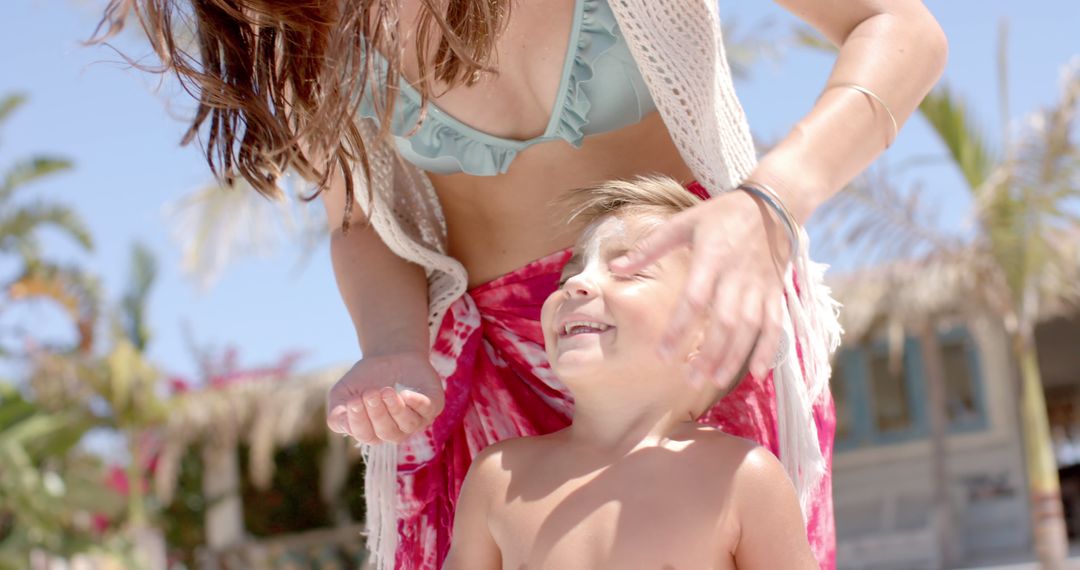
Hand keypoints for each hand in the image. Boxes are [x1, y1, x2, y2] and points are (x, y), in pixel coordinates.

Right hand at [326, 351, 445, 443]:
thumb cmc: (365, 379)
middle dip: (377, 414)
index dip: (359, 422)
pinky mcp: (433, 404)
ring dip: (395, 409)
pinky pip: (428, 410)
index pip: (367, 435)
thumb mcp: (342, 394)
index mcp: (374, 431)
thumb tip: (342, 424)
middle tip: (369, 393)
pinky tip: (406, 394)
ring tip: (385, 391)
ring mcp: (417, 419)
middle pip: (387, 432)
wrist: (390, 355)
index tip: (353, 401)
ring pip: (408, 424)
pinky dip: (418, 404)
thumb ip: (337, 413)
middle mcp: (397, 430)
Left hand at [610, 189, 789, 386]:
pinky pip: (775, 324)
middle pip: (724, 321)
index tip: (663, 354)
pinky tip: (757, 374)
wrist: (774, 202)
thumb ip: (650, 247)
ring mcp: (760, 285)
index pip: (694, 299)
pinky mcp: (776, 291)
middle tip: (689, 380)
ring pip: (749, 328)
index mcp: (712, 257)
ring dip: (733, 357)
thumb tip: (616, 267)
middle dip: (708, 353)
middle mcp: (738, 275)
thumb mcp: (684, 222)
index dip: (679, 328)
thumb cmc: (723, 213)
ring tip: (714, 381)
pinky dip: (768, 349)